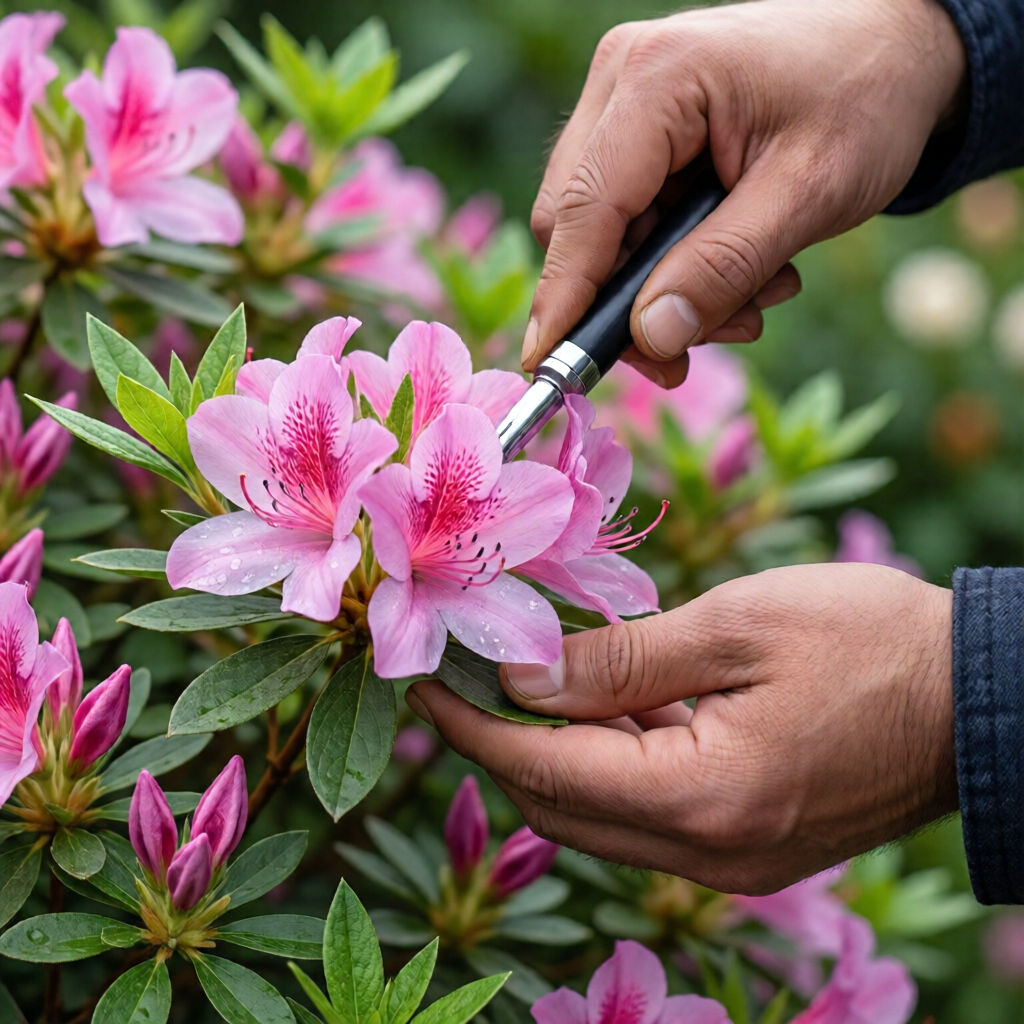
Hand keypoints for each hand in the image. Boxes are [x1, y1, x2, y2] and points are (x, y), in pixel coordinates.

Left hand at [406, 564, 956, 894]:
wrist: (979, 696)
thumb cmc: (867, 642)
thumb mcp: (734, 627)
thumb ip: (617, 661)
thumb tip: (522, 677)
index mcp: (700, 798)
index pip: (542, 771)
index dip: (472, 727)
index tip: (423, 682)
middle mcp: (708, 854)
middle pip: (560, 807)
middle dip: (502, 744)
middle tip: (469, 673)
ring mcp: (733, 862)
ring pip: (600, 817)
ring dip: (556, 753)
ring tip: (531, 677)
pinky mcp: (752, 848)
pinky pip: (649, 815)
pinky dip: (612, 763)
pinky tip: (610, 704)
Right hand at [523, 0, 965, 386]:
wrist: (899, 46)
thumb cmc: (867, 100)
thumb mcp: (809, 194)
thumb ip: (724, 268)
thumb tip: (649, 337)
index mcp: (659, 79)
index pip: (583, 210)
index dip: (565, 298)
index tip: (548, 370)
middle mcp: (623, 81)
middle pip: (576, 226)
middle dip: (629, 303)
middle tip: (689, 354)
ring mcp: (625, 101)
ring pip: (601, 233)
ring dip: (663, 290)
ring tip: (750, 300)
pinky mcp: (640, 129)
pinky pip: (629, 220)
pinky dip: (674, 264)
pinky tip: (740, 269)